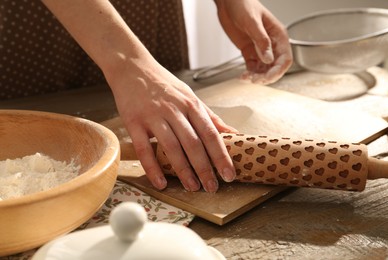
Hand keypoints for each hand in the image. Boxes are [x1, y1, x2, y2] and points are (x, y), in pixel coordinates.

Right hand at [107, 57, 236, 192]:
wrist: (133, 67)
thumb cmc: (164, 84)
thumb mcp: (190, 96)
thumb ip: (210, 116)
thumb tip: (233, 133)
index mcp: (191, 105)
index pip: (210, 133)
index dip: (221, 156)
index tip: (229, 174)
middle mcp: (174, 110)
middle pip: (193, 143)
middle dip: (205, 168)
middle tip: (212, 188)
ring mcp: (153, 115)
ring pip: (171, 147)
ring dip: (183, 170)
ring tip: (192, 187)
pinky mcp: (134, 121)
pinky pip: (144, 148)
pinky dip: (153, 167)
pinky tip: (161, 183)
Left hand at [215, 0, 292, 83]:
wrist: (228, 2)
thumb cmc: (242, 4)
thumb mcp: (252, 22)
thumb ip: (261, 41)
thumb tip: (268, 59)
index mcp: (278, 35)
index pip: (285, 58)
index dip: (278, 70)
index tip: (268, 77)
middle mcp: (271, 44)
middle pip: (275, 67)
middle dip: (267, 76)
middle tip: (255, 80)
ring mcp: (260, 49)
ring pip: (264, 69)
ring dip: (257, 77)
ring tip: (246, 78)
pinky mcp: (249, 52)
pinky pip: (253, 67)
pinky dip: (249, 73)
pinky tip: (243, 76)